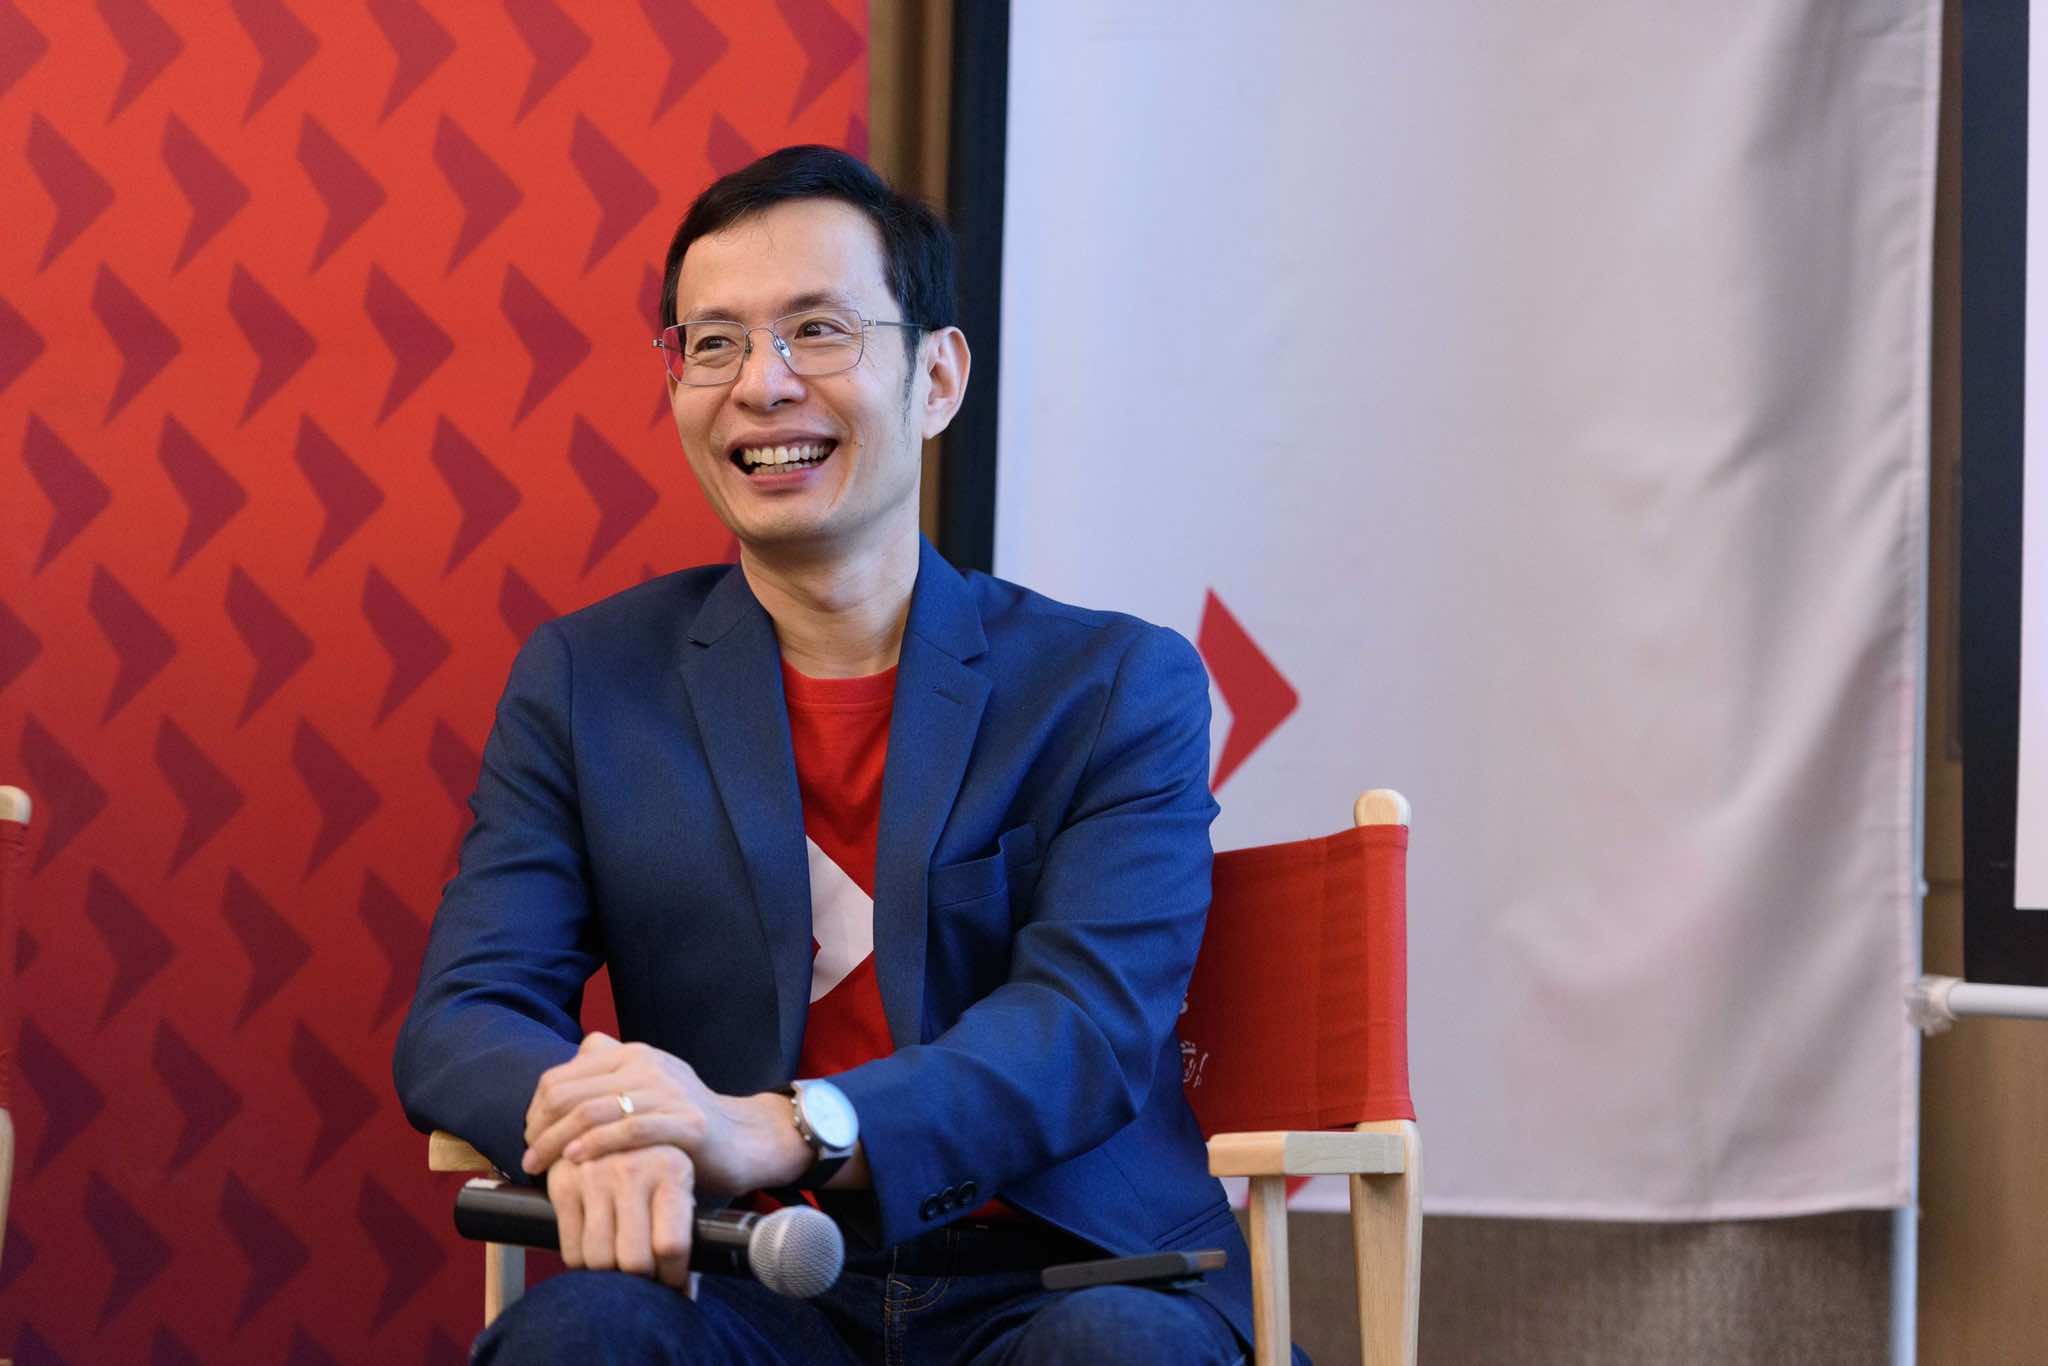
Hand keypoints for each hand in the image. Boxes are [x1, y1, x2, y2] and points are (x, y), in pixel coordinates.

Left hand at [521, 1032, 803, 1192]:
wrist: (742, 1140)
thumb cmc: (683, 1120)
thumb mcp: (649, 1085)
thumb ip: (615, 1067)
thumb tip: (585, 1047)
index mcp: (633, 1056)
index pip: (563, 1076)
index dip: (536, 1108)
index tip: (530, 1137)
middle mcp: (648, 1066)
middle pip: (572, 1094)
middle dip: (540, 1128)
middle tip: (530, 1157)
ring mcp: (669, 1092)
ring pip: (594, 1111)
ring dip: (557, 1142)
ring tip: (540, 1166)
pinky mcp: (687, 1123)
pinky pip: (631, 1131)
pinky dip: (596, 1145)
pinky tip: (576, 1161)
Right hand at [547, 1145, 694, 1285]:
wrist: (612, 1119)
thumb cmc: (657, 1163)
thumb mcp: (681, 1180)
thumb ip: (685, 1227)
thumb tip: (685, 1290)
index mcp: (672, 1169)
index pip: (671, 1245)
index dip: (673, 1278)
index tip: (673, 1286)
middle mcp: (633, 1170)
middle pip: (634, 1260)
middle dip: (643, 1282)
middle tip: (646, 1280)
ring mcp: (595, 1176)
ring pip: (600, 1260)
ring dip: (612, 1276)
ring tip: (623, 1266)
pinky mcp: (563, 1184)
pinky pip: (572, 1250)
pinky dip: (584, 1264)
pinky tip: (598, 1253)